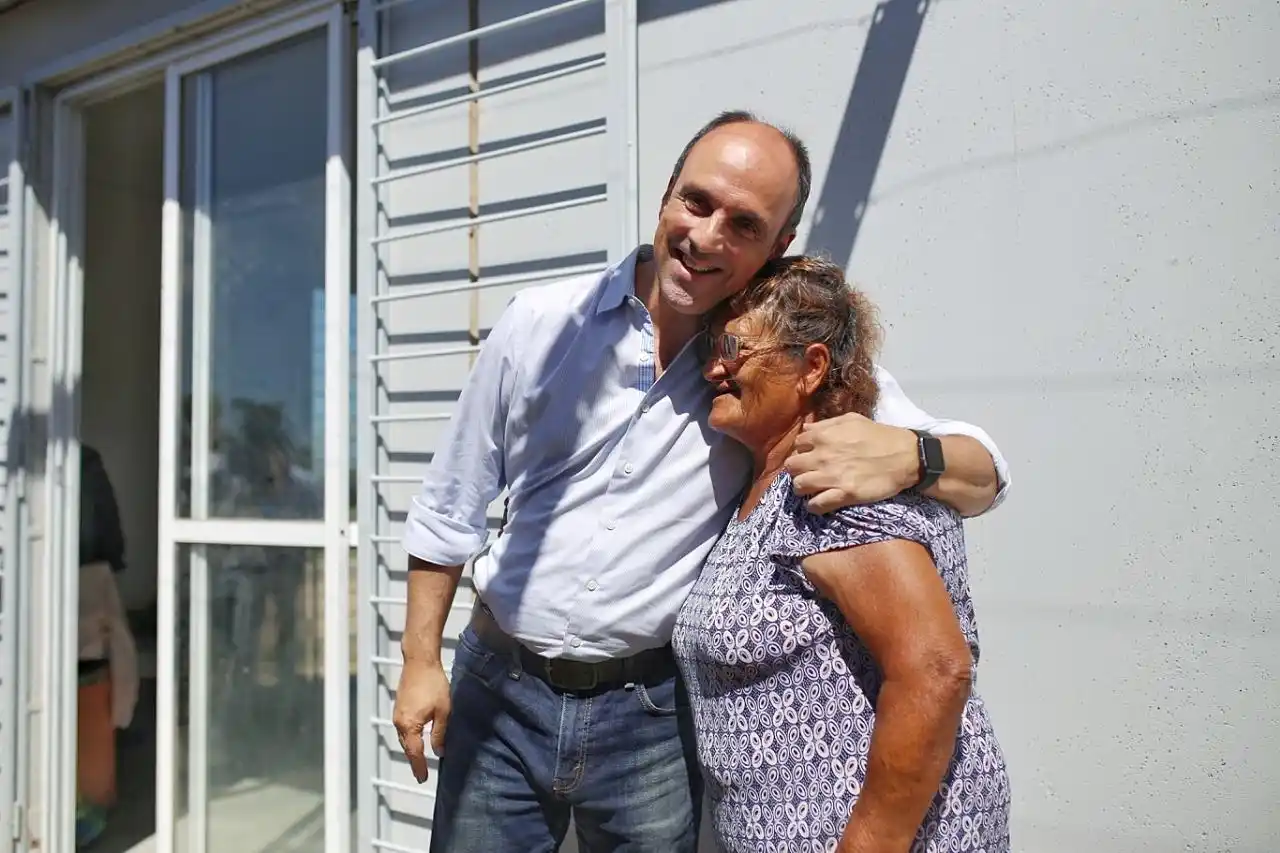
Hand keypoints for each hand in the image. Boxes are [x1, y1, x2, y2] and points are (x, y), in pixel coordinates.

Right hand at [392, 659, 451, 782]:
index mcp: (409, 726)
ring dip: (411, 749)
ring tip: (419, 759)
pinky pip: (403, 728)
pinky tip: (416, 738)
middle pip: (406, 747)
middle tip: (421, 773)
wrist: (419, 662)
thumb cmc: (433, 684)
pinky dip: (409, 737)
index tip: (423, 779)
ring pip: (403, 738)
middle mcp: (399, 722)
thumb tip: (439, 751)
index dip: (419, 767)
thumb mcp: (443, 711)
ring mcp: (397, 714)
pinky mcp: (399, 706)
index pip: (415, 753)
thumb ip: (440, 733)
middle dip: (414, 760)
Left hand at [784, 414, 918, 512]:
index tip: (810, 456)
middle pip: (792, 466)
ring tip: (812, 488)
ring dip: (802, 488)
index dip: (802, 451)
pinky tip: (819, 503)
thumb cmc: (880, 436)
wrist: (906, 456)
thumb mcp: (852, 420)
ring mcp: (832, 476)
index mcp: (824, 436)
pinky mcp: (844, 494)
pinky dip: (814, 506)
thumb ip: (826, 424)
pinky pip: (816, 505)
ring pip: (798, 486)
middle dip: (797, 470)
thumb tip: (806, 429)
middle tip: (808, 473)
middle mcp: (823, 456)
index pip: (797, 445)